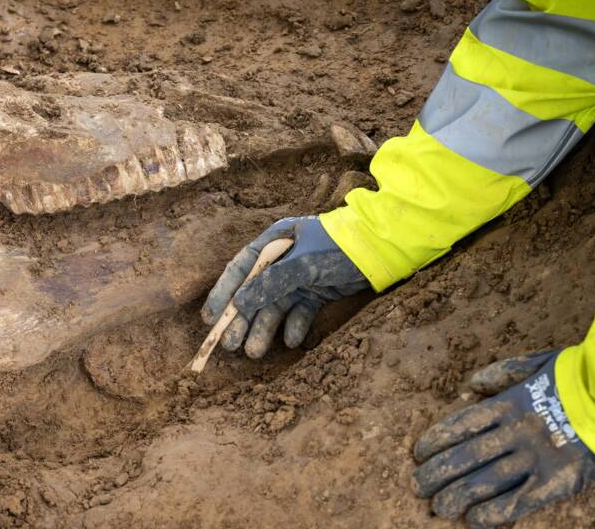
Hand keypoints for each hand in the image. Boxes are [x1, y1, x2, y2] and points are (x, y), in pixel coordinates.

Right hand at [201, 216, 368, 358]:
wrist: (384, 250)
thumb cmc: (340, 247)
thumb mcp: (304, 264)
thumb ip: (272, 283)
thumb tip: (239, 304)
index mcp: (275, 241)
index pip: (240, 269)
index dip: (223, 294)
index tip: (210, 319)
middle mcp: (283, 259)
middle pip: (255, 292)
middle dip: (242, 319)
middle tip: (230, 345)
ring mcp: (300, 277)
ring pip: (275, 306)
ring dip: (264, 328)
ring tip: (254, 352)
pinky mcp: (318, 292)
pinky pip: (299, 312)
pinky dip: (294, 326)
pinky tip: (291, 340)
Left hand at [412, 351, 594, 527]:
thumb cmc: (577, 380)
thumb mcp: (535, 365)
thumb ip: (501, 373)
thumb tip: (470, 385)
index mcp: (508, 405)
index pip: (462, 425)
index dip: (437, 440)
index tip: (419, 453)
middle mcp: (516, 433)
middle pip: (467, 456)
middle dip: (438, 473)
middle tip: (418, 486)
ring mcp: (535, 459)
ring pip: (487, 481)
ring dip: (458, 496)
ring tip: (438, 508)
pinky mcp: (555, 483)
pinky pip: (519, 503)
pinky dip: (494, 514)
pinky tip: (473, 520)